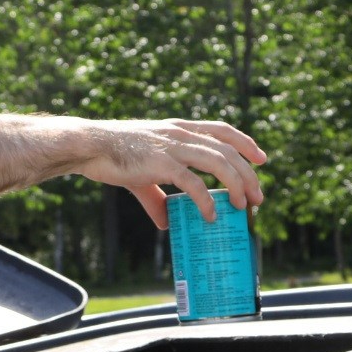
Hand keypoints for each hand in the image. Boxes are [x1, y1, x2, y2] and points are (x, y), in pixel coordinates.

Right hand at [68, 118, 266, 228]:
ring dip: (236, 185)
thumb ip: (157, 197)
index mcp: (179, 129)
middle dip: (248, 174)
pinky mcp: (162, 164)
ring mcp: (172, 147)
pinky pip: (193, 183)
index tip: (261, 159)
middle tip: (257, 198)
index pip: (221, 130)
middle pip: (227, 150)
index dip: (245, 142)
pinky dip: (206, 200)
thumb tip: (167, 222)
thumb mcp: (142, 175)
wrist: (90, 147)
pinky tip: (211, 215)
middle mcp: (181, 134)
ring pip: (218, 162)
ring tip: (243, 206)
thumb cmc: (113, 156)